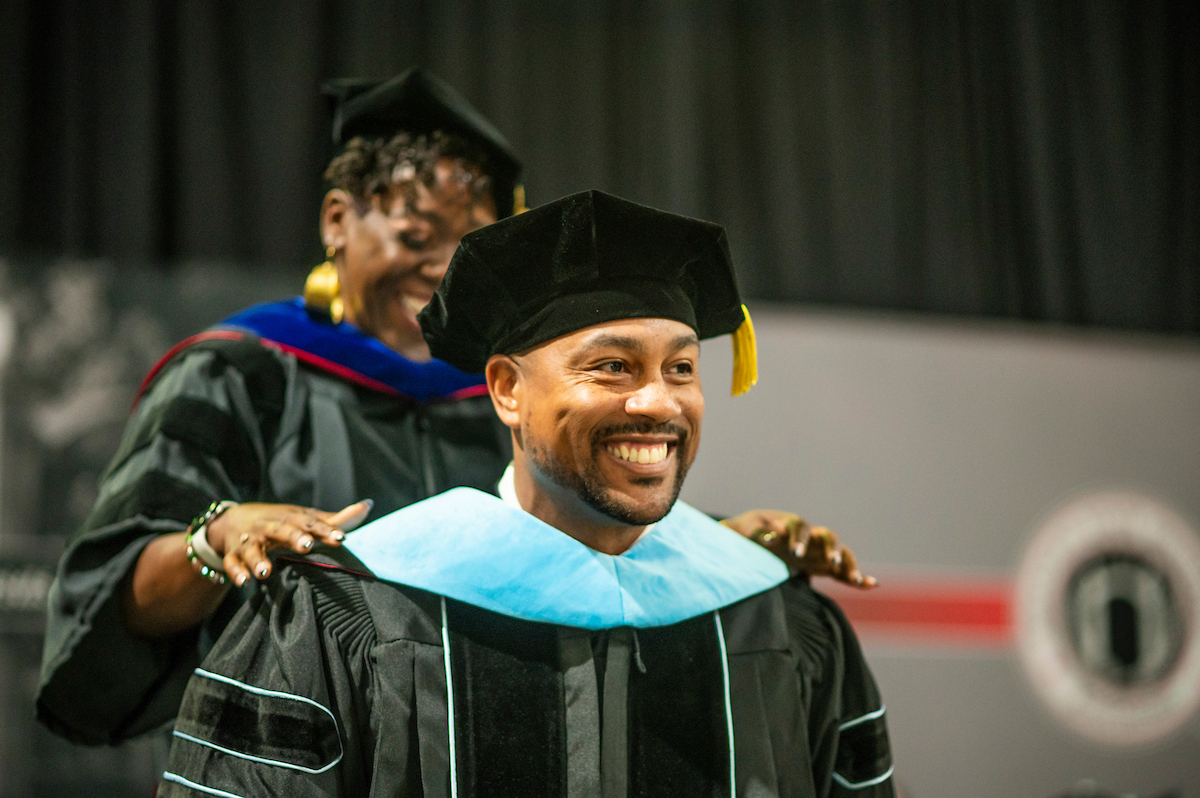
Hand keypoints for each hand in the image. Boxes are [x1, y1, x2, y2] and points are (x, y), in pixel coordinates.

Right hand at [206, 500, 371, 585]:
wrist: (234, 520)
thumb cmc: (281, 522)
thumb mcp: (305, 518)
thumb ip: (335, 519)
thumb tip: (368, 505)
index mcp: (291, 518)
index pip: (311, 523)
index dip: (326, 530)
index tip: (341, 539)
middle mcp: (270, 527)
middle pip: (282, 530)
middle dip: (294, 537)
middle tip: (306, 545)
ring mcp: (250, 541)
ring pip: (253, 549)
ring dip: (258, 560)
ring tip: (265, 572)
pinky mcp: (233, 554)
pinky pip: (232, 563)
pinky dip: (236, 572)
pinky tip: (244, 582)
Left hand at [721, 509, 876, 588]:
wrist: (753, 537)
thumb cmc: (748, 531)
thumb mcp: (747, 529)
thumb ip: (759, 532)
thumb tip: (771, 537)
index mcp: (791, 523)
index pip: (799, 528)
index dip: (799, 539)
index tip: (795, 552)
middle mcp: (810, 535)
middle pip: (828, 537)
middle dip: (831, 549)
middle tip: (832, 562)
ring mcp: (818, 550)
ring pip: (840, 553)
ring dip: (848, 564)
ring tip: (856, 578)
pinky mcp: (822, 565)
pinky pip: (842, 571)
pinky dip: (855, 577)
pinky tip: (871, 585)